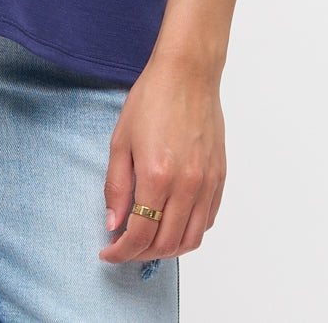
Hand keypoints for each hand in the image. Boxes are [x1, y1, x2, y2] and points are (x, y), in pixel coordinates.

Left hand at [99, 57, 225, 264]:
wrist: (187, 73)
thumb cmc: (152, 99)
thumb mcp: (121, 140)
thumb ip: (116, 186)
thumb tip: (113, 223)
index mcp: (157, 176)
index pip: (139, 235)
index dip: (120, 251)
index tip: (108, 252)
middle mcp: (187, 185)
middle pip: (166, 244)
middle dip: (140, 255)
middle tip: (124, 248)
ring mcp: (207, 182)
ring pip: (191, 240)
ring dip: (167, 250)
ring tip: (148, 242)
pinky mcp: (220, 176)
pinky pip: (207, 220)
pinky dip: (189, 232)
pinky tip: (172, 224)